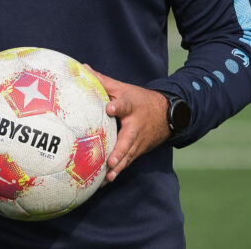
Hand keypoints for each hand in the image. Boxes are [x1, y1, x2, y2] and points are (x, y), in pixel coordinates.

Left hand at [86, 66, 169, 183]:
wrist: (168, 114)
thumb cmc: (139, 100)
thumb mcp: (123, 89)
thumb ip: (103, 82)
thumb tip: (83, 69)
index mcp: (132, 107)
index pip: (125, 105)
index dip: (118, 107)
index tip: (111, 109)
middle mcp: (136, 126)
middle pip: (128, 140)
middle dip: (120, 151)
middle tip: (111, 161)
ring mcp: (139, 141)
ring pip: (128, 156)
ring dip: (119, 167)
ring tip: (108, 178)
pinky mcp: (138, 151)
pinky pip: (127, 162)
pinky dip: (118, 171)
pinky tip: (105, 182)